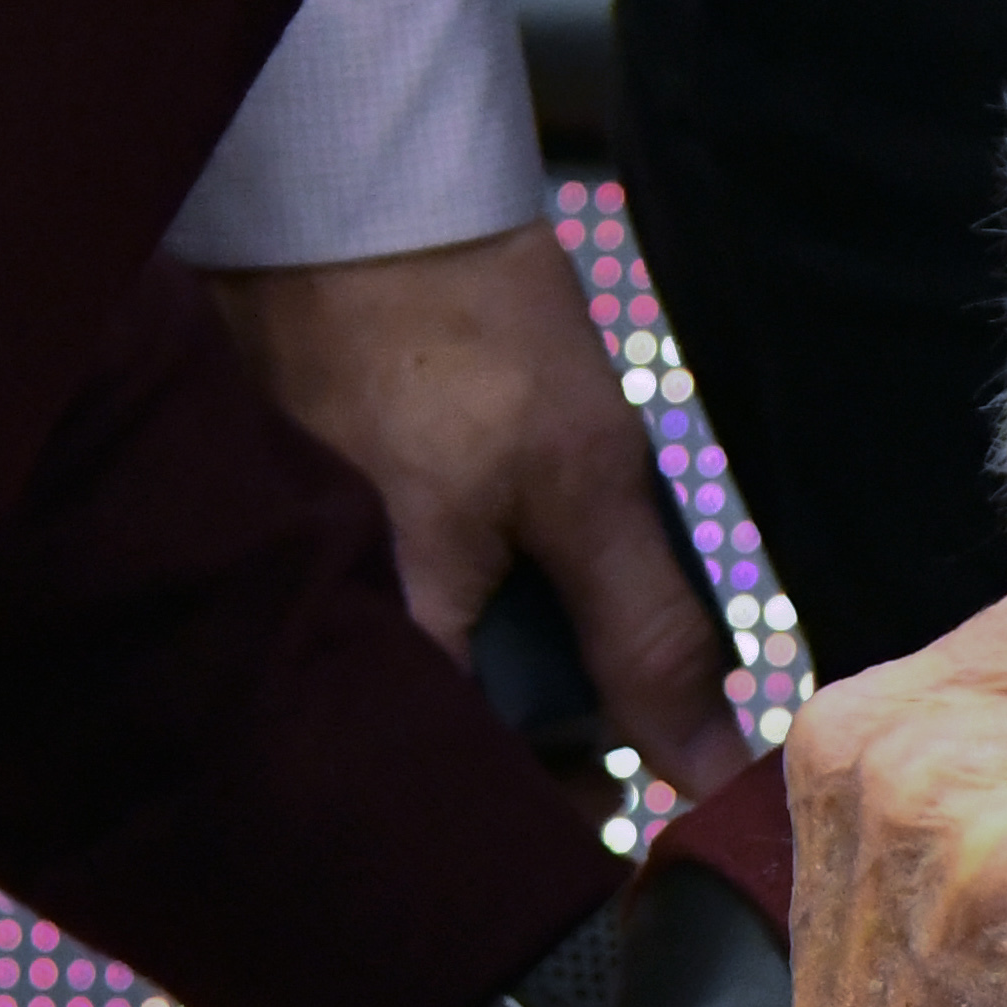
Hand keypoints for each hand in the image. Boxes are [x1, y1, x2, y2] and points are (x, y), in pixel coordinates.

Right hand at [204, 222, 752, 798]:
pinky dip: (449, 606)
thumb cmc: (470, 329)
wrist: (365, 196)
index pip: (456, 788)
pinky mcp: (295, 526)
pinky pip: (381, 604)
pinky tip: (496, 568)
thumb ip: (647, 640)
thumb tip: (711, 770)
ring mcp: (297, 573)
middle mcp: (311, 622)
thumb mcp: (588, 489)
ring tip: (555, 619)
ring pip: (412, 673)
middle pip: (433, 738)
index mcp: (385, 634)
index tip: (610, 807)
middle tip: (605, 713)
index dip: (539, 810)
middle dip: (523, 739)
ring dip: (492, 669)